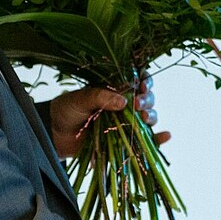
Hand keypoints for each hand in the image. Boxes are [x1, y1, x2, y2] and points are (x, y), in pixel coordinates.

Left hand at [48, 78, 169, 158]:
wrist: (54, 135)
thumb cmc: (66, 110)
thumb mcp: (79, 99)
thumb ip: (99, 96)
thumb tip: (123, 101)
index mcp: (114, 88)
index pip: (137, 79)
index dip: (145, 81)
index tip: (142, 86)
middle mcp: (124, 103)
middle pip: (147, 98)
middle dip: (147, 100)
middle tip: (138, 105)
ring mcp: (125, 122)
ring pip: (148, 117)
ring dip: (151, 116)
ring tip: (145, 118)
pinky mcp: (125, 140)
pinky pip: (146, 140)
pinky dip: (158, 139)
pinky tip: (166, 135)